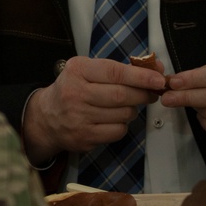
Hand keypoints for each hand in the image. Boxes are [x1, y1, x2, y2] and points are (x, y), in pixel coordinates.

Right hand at [22, 56, 166, 164]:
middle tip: (151, 93)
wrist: (46, 117)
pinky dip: (123, 125)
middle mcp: (75, 92)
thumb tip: (155, 70)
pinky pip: (118, 131)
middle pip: (122, 95)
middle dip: (143, 94)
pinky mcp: (84, 136)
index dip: (140, 76)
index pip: (115, 72)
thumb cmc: (73, 89)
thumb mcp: (87, 70)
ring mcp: (79, 117)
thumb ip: (118, 69)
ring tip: (126, 105)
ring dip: (132, 110)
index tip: (159, 79)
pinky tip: (114, 119)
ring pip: (123, 114)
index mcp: (77, 70)